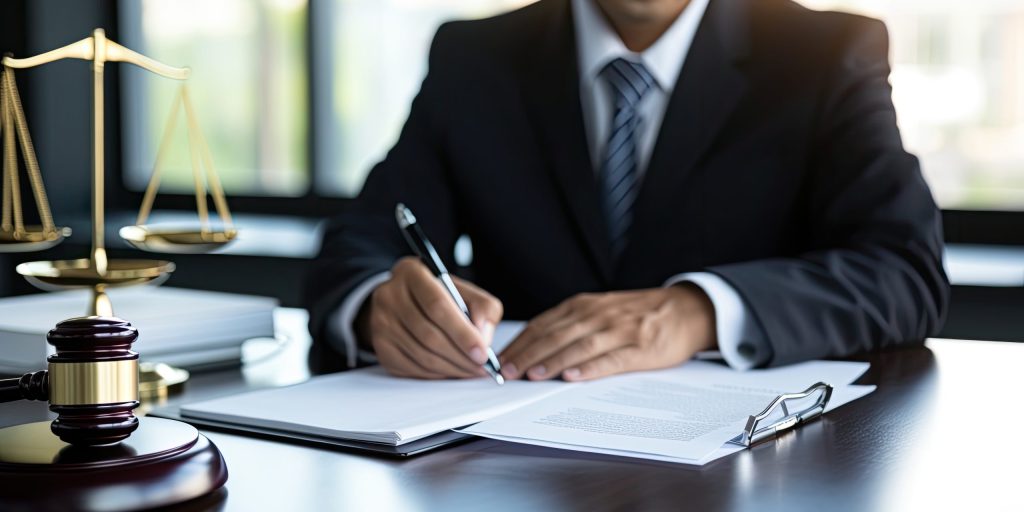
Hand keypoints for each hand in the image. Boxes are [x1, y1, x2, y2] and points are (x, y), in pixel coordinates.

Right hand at [357, 257, 503, 378]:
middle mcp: (390, 295)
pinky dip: (436, 374)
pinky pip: (412, 368)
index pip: (437, 306)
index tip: (483, 353)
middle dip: (461, 357)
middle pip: (429, 335)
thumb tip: (483, 337)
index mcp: (412, 273)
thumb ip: (483, 307)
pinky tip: (450, 370)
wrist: (400, 301)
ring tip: (470, 370)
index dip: (462, 333)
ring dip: (451, 368)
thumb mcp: (463, 290)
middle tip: (482, 367)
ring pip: (421, 355)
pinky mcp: (380, 346)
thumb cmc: (437, 295)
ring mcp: (381, 322)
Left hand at [499, 284, 715, 381]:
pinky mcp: (641, 347)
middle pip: (556, 335)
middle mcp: (598, 314)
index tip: (500, 360)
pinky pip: (611, 359)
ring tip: (533, 376)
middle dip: (528, 354)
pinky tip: (573, 377)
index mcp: (584, 305)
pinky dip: (590, 368)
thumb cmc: (636, 314)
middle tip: (508, 372)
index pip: (543, 324)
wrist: (685, 309)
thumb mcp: (600, 310)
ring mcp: (620, 330)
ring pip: (579, 346)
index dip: (520, 343)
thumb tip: (532, 347)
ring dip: (553, 361)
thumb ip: (570, 325)